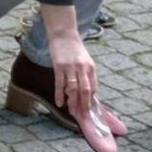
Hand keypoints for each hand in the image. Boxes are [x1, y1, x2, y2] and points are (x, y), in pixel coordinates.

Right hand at [39, 4, 97, 118]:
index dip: (91, 100)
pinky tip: (59, 103)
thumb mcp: (85, 61)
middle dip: (84, 104)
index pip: (93, 87)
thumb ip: (87, 76)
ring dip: (72, 102)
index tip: (89, 110)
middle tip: (82, 116)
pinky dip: (59, 94)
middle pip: (85, 90)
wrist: (64, 35)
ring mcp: (70, 67)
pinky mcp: (59, 66)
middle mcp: (82, 68)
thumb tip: (88, 93)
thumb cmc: (75, 50)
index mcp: (90, 67)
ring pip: (73, 88)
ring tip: (71, 112)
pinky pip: (59, 83)